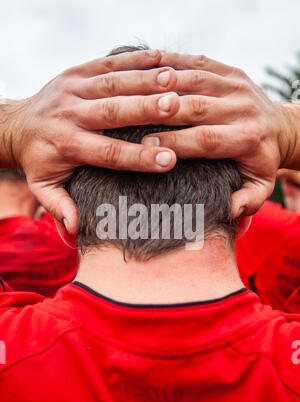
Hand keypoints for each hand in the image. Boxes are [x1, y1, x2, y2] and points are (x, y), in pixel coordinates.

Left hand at [0, 50, 179, 233]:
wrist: (17, 124)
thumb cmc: (39, 160)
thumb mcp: (43, 187)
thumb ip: (60, 206)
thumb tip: (76, 229)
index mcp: (67, 145)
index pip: (108, 152)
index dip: (138, 157)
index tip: (169, 160)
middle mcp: (70, 114)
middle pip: (112, 112)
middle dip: (145, 109)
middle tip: (176, 107)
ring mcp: (73, 89)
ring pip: (112, 83)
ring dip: (143, 80)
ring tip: (174, 80)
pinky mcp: (77, 72)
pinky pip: (108, 63)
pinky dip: (134, 59)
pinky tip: (161, 58)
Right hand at [142, 53, 293, 217]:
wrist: (281, 127)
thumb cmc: (261, 161)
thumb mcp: (260, 187)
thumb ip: (247, 201)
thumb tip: (228, 210)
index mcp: (247, 138)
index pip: (206, 139)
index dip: (175, 142)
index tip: (146, 146)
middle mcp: (243, 108)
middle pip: (196, 107)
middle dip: (161, 114)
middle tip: (130, 116)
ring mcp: (237, 85)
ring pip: (194, 81)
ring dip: (161, 84)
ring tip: (131, 89)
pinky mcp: (231, 71)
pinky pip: (197, 63)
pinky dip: (172, 63)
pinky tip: (146, 68)